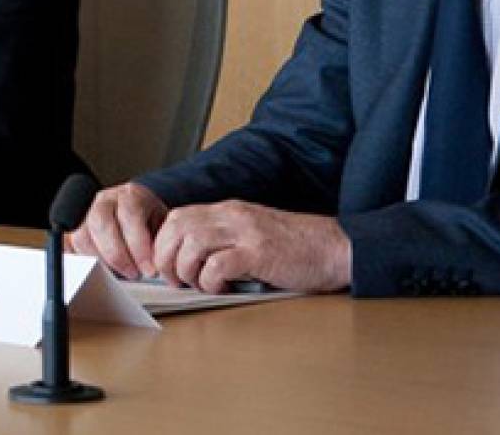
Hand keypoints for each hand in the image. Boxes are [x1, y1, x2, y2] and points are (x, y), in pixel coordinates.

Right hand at [66, 182, 167, 278]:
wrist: (143, 215)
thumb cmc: (153, 224)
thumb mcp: (164, 228)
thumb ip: (160, 243)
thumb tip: (158, 269)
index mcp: (130, 195)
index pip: (129, 216)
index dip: (138, 246)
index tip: (148, 270)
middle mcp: (105, 200)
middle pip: (101, 224)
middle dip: (118, 255)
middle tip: (133, 274)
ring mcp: (86, 212)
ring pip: (82, 236)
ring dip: (100, 260)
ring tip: (117, 273)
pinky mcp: (74, 228)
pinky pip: (68, 244)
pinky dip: (78, 259)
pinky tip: (93, 270)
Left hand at [151, 200, 351, 293]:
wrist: (336, 248)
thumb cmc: (297, 248)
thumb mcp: (252, 233)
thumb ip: (224, 239)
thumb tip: (188, 261)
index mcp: (228, 211)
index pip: (177, 217)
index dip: (162, 243)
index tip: (165, 266)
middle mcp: (233, 216)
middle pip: (177, 228)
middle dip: (166, 257)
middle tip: (176, 280)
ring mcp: (246, 232)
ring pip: (192, 244)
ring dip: (187, 270)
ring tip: (199, 285)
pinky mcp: (259, 253)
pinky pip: (217, 265)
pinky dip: (211, 280)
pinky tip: (222, 288)